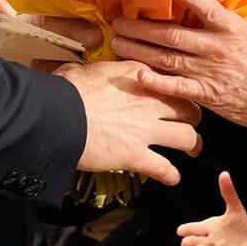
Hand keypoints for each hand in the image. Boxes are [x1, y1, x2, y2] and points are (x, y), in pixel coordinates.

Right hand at [53, 60, 202, 181]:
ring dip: (192, 145)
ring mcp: (144, 129)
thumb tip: (89, 70)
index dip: (175, 91)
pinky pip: (164, 168)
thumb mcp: (86, 68)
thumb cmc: (64, 91)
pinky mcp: (135, 155)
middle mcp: (149, 100)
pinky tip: (172, 178)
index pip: (171, 81)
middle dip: (192, 117)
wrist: (54, 114)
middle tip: (190, 123)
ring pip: (187, 137)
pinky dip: (171, 175)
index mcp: (139, 75)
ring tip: (192, 148)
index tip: (173, 96)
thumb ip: (100, 70)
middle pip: (188, 108)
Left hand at [112, 0, 246, 133]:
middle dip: (140, 28)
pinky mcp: (206, 94)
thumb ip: (220, 21)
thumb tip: (192, 4)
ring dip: (139, 50)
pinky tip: (138, 74)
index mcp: (230, 27)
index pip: (204, 6)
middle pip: (171, 34)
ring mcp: (210, 71)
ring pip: (167, 58)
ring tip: (117, 44)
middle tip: (119, 23)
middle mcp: (217, 46)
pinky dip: (156, 82)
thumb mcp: (246, 32)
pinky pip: (176, 87)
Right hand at [177, 172, 246, 245]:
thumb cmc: (240, 228)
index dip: (187, 229)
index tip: (180, 230)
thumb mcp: (235, 208)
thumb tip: (224, 174)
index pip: (194, 228)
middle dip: (190, 241)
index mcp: (210, 227)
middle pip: (196, 240)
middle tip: (185, 241)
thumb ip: (228, 192)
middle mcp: (210, 239)